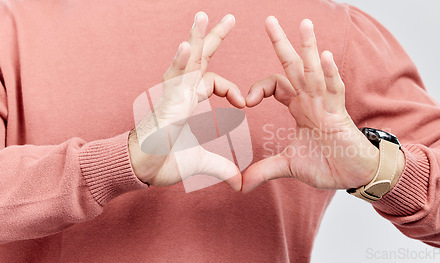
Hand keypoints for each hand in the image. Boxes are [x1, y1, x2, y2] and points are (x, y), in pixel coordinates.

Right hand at [129, 12, 244, 190]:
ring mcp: (172, 95)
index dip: (232, 89)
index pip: (213, 80)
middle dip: (213, 36)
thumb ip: (222, 166)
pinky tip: (187, 44)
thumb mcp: (201, 161)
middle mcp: (181, 92)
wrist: (141, 171)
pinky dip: (180, 62)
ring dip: (195, 37)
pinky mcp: (165, 104)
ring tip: (203, 15)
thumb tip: (238, 182)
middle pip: (199, 57)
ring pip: (185, 60)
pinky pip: (174, 79)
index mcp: (189, 100)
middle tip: (229, 16)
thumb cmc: (164, 161)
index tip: (246, 104)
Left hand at [243, 17, 403, 192]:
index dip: (258, 88)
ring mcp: (327, 104)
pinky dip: (329, 74)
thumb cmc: (328, 164)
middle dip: (281, 43)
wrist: (354, 175)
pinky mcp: (340, 115)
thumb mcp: (288, 166)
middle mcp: (312, 100)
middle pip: (293, 67)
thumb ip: (264, 170)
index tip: (243, 101)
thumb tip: (240, 185)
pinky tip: (324, 56)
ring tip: (304, 23)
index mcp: (299, 107)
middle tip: (268, 19)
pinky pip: (334, 90)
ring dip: (309, 47)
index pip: (276, 85)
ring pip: (315, 71)